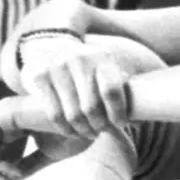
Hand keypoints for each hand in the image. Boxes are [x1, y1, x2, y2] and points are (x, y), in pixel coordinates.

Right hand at [17, 42, 132, 140]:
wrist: (50, 45)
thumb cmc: (86, 67)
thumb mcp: (106, 69)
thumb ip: (123, 91)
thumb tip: (140, 121)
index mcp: (102, 58)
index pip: (112, 90)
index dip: (118, 112)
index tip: (119, 124)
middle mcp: (79, 60)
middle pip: (91, 108)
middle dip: (99, 126)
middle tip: (101, 132)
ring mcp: (57, 67)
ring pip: (73, 115)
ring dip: (83, 131)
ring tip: (88, 133)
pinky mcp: (40, 77)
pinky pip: (55, 115)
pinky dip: (65, 129)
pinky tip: (72, 131)